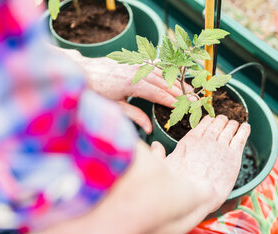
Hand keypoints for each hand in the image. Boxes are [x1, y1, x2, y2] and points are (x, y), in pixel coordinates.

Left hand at [57, 48, 186, 133]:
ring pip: (161, 72)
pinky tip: (173, 75)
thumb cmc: (95, 92)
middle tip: (195, 98)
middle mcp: (137, 71)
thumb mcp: (115, 107)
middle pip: (164, 82)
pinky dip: (166, 70)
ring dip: (176, 80)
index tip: (186, 106)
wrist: (82, 72)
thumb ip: (135, 116)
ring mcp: (135, 64)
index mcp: (133, 84)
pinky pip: (154, 65)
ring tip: (189, 88)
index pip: (158, 93)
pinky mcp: (133, 61)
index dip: (173, 100)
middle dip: (180, 91)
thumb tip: (150, 128)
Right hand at [152, 115, 250, 211]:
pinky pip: (241, 137)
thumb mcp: (164, 167)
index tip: (211, 119)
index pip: (201, 124)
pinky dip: (244, 130)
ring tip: (236, 123)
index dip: (208, 120)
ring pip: (230, 128)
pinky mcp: (234, 156)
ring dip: (233, 124)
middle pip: (217, 124)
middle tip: (224, 120)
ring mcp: (221, 146)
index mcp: (190, 140)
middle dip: (221, 120)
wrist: (198, 195)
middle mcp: (207, 140)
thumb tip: (154, 146)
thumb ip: (158, 154)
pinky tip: (246, 127)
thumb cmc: (179, 184)